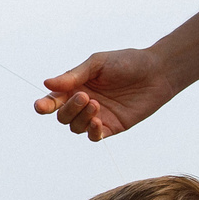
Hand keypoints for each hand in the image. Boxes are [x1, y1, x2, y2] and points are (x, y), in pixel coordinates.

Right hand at [35, 48, 181, 141]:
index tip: (42, 106)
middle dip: (69, 109)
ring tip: (96, 104)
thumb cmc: (127, 62)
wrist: (156, 72)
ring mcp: (97, 116)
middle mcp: (83, 103)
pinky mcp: (111, 127)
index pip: (54, 100)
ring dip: (81, 118)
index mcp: (76, 86)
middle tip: (85, 96)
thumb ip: (73, 75)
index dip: (44, 105)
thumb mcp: (97, 63)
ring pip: (75, 127)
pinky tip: (98, 121)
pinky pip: (94, 136)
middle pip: (62, 116)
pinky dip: (92, 131)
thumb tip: (47, 83)